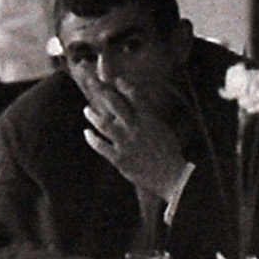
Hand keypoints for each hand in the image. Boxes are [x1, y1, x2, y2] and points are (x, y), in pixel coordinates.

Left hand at [80, 74, 189, 200]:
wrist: (172, 177)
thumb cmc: (169, 153)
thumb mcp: (162, 130)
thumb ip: (148, 118)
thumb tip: (137, 108)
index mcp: (149, 120)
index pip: (134, 96)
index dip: (124, 86)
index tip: (116, 80)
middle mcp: (135, 128)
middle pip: (115, 105)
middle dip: (103, 93)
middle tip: (93, 85)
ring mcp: (126, 144)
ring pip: (103, 124)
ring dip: (93, 115)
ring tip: (87, 110)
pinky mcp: (119, 159)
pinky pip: (101, 146)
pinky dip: (92, 138)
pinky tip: (87, 133)